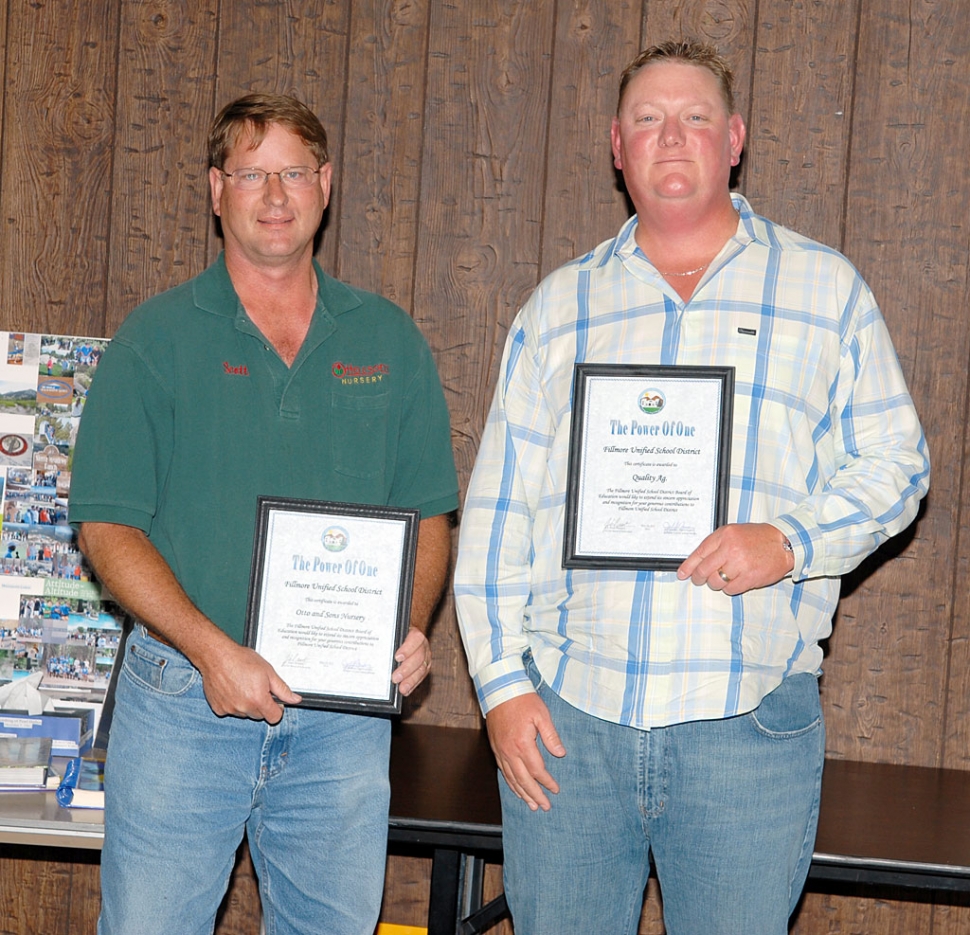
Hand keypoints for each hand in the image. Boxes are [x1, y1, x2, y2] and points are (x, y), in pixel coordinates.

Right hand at [196, 642, 300, 723]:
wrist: (217, 656)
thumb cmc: (242, 660)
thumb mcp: (268, 671)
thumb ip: (283, 689)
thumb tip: (295, 699)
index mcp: (258, 700)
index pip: (275, 718)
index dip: (277, 708)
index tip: (274, 700)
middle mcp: (244, 708)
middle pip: (260, 715)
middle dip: (261, 704)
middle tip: (257, 687)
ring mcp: (230, 709)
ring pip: (245, 713)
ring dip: (247, 704)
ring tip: (243, 685)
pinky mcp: (218, 708)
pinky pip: (230, 710)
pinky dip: (233, 703)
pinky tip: (231, 688)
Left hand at [391, 627, 430, 695]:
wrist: (406, 635)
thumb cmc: (396, 635)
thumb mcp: (393, 633)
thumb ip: (389, 639)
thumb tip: (377, 648)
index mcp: (415, 634)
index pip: (415, 639)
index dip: (407, 649)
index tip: (397, 658)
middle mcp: (423, 645)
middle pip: (418, 657)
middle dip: (407, 669)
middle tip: (395, 678)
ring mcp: (426, 657)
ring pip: (422, 669)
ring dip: (411, 680)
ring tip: (402, 689)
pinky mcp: (425, 667)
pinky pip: (421, 677)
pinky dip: (413, 684)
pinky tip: (406, 691)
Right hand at [486, 693, 565, 811]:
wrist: (500, 690)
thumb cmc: (523, 700)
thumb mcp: (542, 715)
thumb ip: (550, 736)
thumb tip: (560, 754)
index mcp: (523, 744)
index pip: (537, 770)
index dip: (547, 782)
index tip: (555, 790)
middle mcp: (509, 751)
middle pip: (523, 780)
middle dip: (535, 795)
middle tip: (544, 807)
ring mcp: (501, 751)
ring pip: (512, 778)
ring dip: (522, 793)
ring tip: (531, 805)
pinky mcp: (496, 748)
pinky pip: (503, 771)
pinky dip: (510, 783)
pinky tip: (516, 789)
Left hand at [677, 522, 794, 595]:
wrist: (784, 544)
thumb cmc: (758, 538)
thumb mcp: (734, 533)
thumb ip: (716, 544)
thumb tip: (698, 561)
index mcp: (724, 535)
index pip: (699, 553)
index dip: (688, 566)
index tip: (682, 574)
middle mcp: (730, 548)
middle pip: (704, 570)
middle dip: (699, 578)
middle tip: (699, 580)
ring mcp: (740, 564)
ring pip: (715, 582)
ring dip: (716, 583)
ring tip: (724, 577)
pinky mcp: (749, 578)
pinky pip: (730, 589)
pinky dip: (730, 588)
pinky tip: (736, 581)